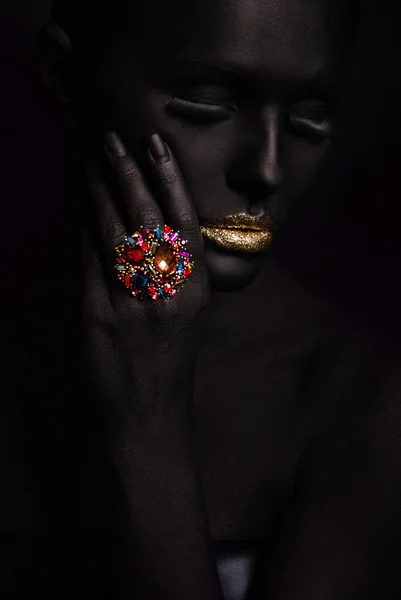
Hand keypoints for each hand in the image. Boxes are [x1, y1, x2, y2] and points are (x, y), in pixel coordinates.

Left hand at [82, 131, 210, 422]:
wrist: (148, 411)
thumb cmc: (170, 359)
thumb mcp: (189, 314)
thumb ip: (179, 270)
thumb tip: (151, 221)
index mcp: (197, 289)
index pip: (184, 221)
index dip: (168, 179)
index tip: (153, 145)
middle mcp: (169, 292)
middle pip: (147, 219)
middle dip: (127, 174)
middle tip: (110, 140)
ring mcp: (133, 304)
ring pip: (114, 234)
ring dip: (99, 193)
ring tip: (91, 162)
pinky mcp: (99, 317)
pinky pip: (89, 262)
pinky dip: (82, 229)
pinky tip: (78, 205)